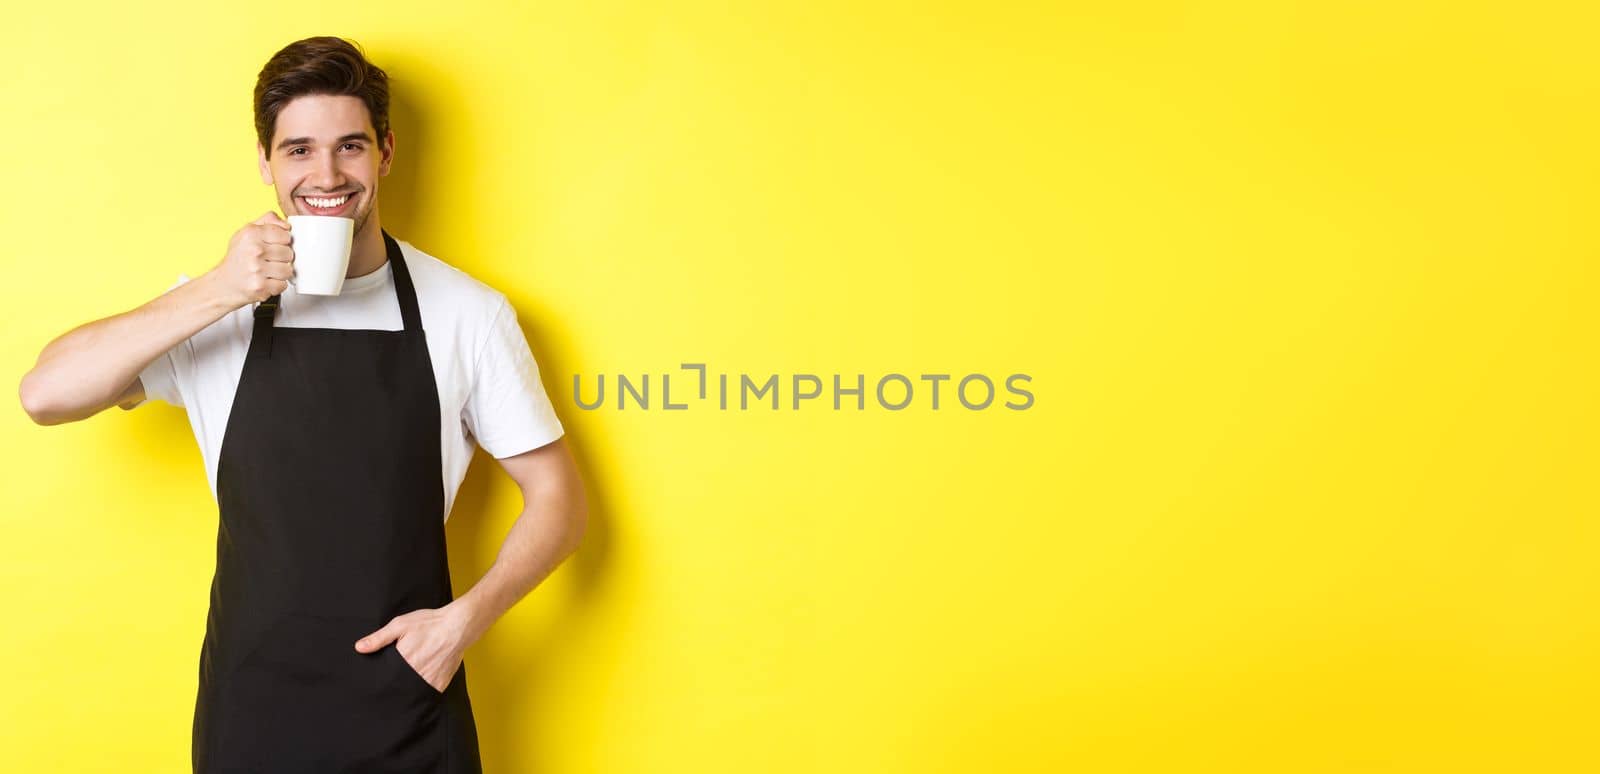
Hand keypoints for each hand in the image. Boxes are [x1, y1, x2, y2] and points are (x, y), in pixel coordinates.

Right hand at [206, 211, 293, 309]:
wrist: (222, 283)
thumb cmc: (237, 258)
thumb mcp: (247, 232)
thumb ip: (268, 221)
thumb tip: (287, 225)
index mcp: (251, 233)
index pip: (286, 235)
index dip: (282, 242)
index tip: (273, 246)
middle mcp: (254, 250)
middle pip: (289, 253)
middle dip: (281, 258)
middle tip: (268, 261)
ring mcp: (257, 269)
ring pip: (288, 270)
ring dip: (280, 273)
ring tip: (267, 272)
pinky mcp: (260, 286)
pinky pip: (283, 285)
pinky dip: (276, 286)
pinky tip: (265, 281)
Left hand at [353, 604, 475, 692]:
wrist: (458, 626)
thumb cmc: (430, 624)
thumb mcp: (400, 625)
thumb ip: (379, 638)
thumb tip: (359, 648)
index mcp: (402, 661)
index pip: (385, 679)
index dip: (380, 681)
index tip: (376, 683)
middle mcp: (415, 675)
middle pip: (398, 687)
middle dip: (394, 684)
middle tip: (395, 678)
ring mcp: (429, 681)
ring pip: (412, 692)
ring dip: (408, 687)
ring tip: (410, 676)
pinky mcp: (440, 684)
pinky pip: (427, 692)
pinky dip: (423, 688)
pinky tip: (422, 677)